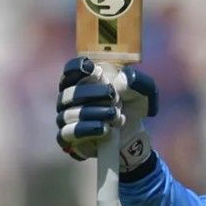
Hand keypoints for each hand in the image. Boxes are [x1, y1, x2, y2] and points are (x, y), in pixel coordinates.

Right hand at [56, 57, 158, 171]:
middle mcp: (68, 98)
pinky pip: (67, 133)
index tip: (97, 71)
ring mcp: (66, 117)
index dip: (79, 68)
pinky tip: (105, 128)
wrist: (133, 133)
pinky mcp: (67, 137)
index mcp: (81, 80)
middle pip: (70, 92)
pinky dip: (87, 129)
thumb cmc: (130, 105)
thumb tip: (123, 80)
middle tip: (115, 97)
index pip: (71, 70)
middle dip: (94, 94)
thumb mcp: (140, 90)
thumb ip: (134, 81)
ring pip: (69, 114)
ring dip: (95, 113)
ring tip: (115, 114)